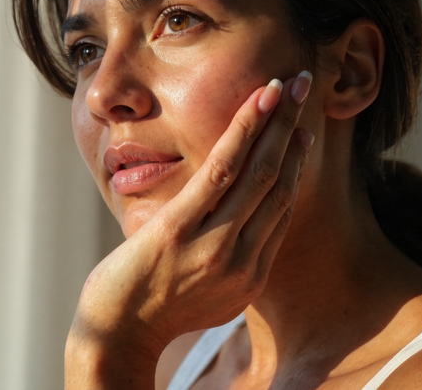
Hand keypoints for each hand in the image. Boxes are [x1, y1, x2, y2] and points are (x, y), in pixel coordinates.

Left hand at [66, 72, 313, 388]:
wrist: (117, 337)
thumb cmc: (154, 309)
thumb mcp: (209, 294)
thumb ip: (232, 259)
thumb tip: (239, 226)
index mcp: (251, 276)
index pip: (282, 209)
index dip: (296, 164)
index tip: (301, 132)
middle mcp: (243, 261)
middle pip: (279, 184)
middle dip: (296, 131)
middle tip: (305, 89)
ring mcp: (215, 245)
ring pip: (259, 172)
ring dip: (277, 123)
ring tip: (287, 85)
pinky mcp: (182, 230)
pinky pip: (222, 171)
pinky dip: (245, 132)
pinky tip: (258, 103)